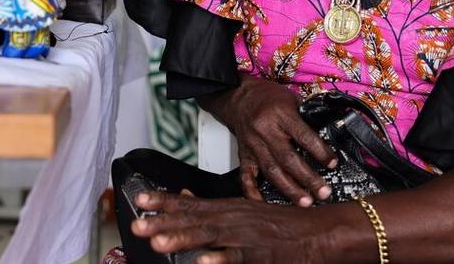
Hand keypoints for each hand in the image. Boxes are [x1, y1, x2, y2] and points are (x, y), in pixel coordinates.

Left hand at [129, 190, 325, 263]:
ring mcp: (244, 236)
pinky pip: (236, 258)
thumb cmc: (278, 223)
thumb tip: (182, 195)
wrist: (316, 231)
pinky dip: (220, 259)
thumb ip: (208, 206)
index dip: (163, 201)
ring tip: (161, 243)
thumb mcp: (240, 209)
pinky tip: (203, 262)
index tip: (139, 199)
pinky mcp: (259, 254)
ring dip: (183, 239)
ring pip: (209, 237)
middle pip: (192, 219)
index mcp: (224, 208)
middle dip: (163, 222)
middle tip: (137, 225)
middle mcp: (230, 218)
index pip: (187, 202)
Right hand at [213, 76, 336, 205]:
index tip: (332, 163)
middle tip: (323, 192)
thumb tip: (327, 138)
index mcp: (280, 114)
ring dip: (289, 189)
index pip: (303, 136)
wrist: (238, 96)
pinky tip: (263, 203)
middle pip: (288, 158)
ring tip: (304, 202)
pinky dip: (253, 191)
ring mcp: (254, 144)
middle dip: (307, 178)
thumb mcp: (291, 99)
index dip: (319, 151)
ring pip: (271, 170)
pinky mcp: (244, 154)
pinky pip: (246, 175)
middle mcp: (266, 130)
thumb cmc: (267, 97)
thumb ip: (306, 118)